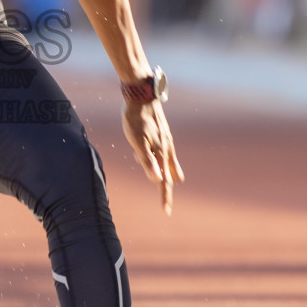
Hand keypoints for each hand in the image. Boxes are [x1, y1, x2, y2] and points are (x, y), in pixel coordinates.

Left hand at [122, 100, 183, 215]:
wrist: (142, 94)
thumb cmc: (137, 118)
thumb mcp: (138, 141)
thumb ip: (147, 160)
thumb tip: (157, 180)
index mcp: (162, 152)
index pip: (165, 181)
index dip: (165, 196)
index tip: (166, 212)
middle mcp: (167, 148)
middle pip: (169, 173)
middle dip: (167, 188)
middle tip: (166, 203)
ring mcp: (165, 140)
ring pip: (166, 162)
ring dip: (163, 172)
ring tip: (163, 182)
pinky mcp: (162, 132)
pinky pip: (161, 151)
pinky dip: (157, 159)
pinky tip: (148, 156)